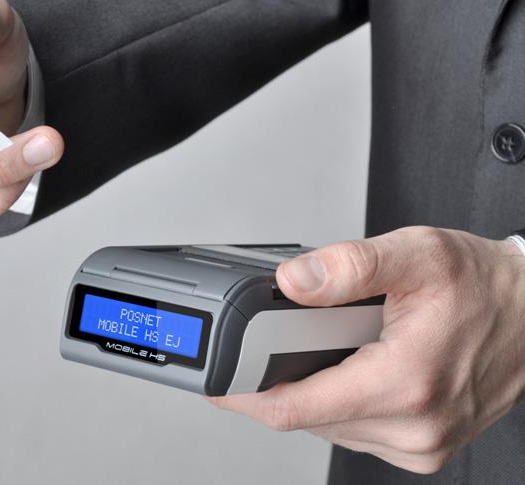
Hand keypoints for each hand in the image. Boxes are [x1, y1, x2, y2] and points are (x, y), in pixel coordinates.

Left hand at [209, 226, 524, 473]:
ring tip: (330, 348)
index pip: (294, 409)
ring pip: (327, 427)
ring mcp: (419, 443)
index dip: (243, 395)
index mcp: (406, 383)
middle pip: (304, 418)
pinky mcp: (422, 447)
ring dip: (312, 390)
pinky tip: (351, 368)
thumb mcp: (418, 253)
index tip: (215, 381)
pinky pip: (354, 431)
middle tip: (283, 339)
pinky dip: (339, 401)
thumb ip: (349, 264)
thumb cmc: (486, 287)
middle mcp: (414, 426)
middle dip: (280, 379)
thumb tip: (293, 280)